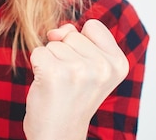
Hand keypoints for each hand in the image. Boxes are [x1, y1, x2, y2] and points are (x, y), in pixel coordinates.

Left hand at [23, 19, 128, 139]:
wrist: (59, 134)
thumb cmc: (71, 99)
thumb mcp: (88, 67)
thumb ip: (79, 39)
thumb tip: (57, 31)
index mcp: (118, 63)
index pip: (93, 26)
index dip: (81, 43)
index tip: (83, 69)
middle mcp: (103, 66)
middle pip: (70, 34)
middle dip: (64, 53)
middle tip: (69, 81)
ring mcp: (80, 70)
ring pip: (53, 43)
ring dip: (50, 61)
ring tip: (60, 85)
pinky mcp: (55, 73)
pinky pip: (38, 52)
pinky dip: (37, 66)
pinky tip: (47, 85)